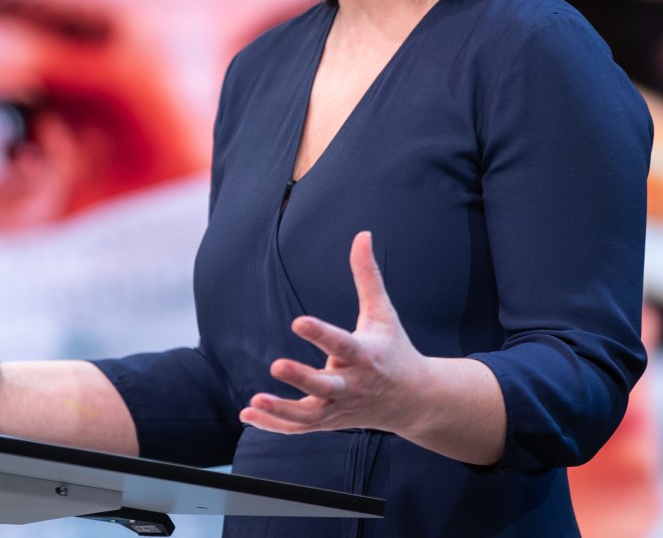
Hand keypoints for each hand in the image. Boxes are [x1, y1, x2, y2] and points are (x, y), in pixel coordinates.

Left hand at [240, 231, 427, 435]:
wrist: (414, 400)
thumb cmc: (395, 350)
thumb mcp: (383, 313)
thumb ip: (367, 276)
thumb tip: (362, 235)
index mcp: (366, 355)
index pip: (341, 343)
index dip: (320, 334)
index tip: (298, 321)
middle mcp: (352, 384)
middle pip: (326, 385)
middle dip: (303, 378)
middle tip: (276, 366)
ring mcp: (340, 408)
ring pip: (309, 415)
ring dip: (282, 410)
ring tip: (255, 400)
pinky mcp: (329, 422)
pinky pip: (300, 428)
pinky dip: (275, 425)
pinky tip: (248, 413)